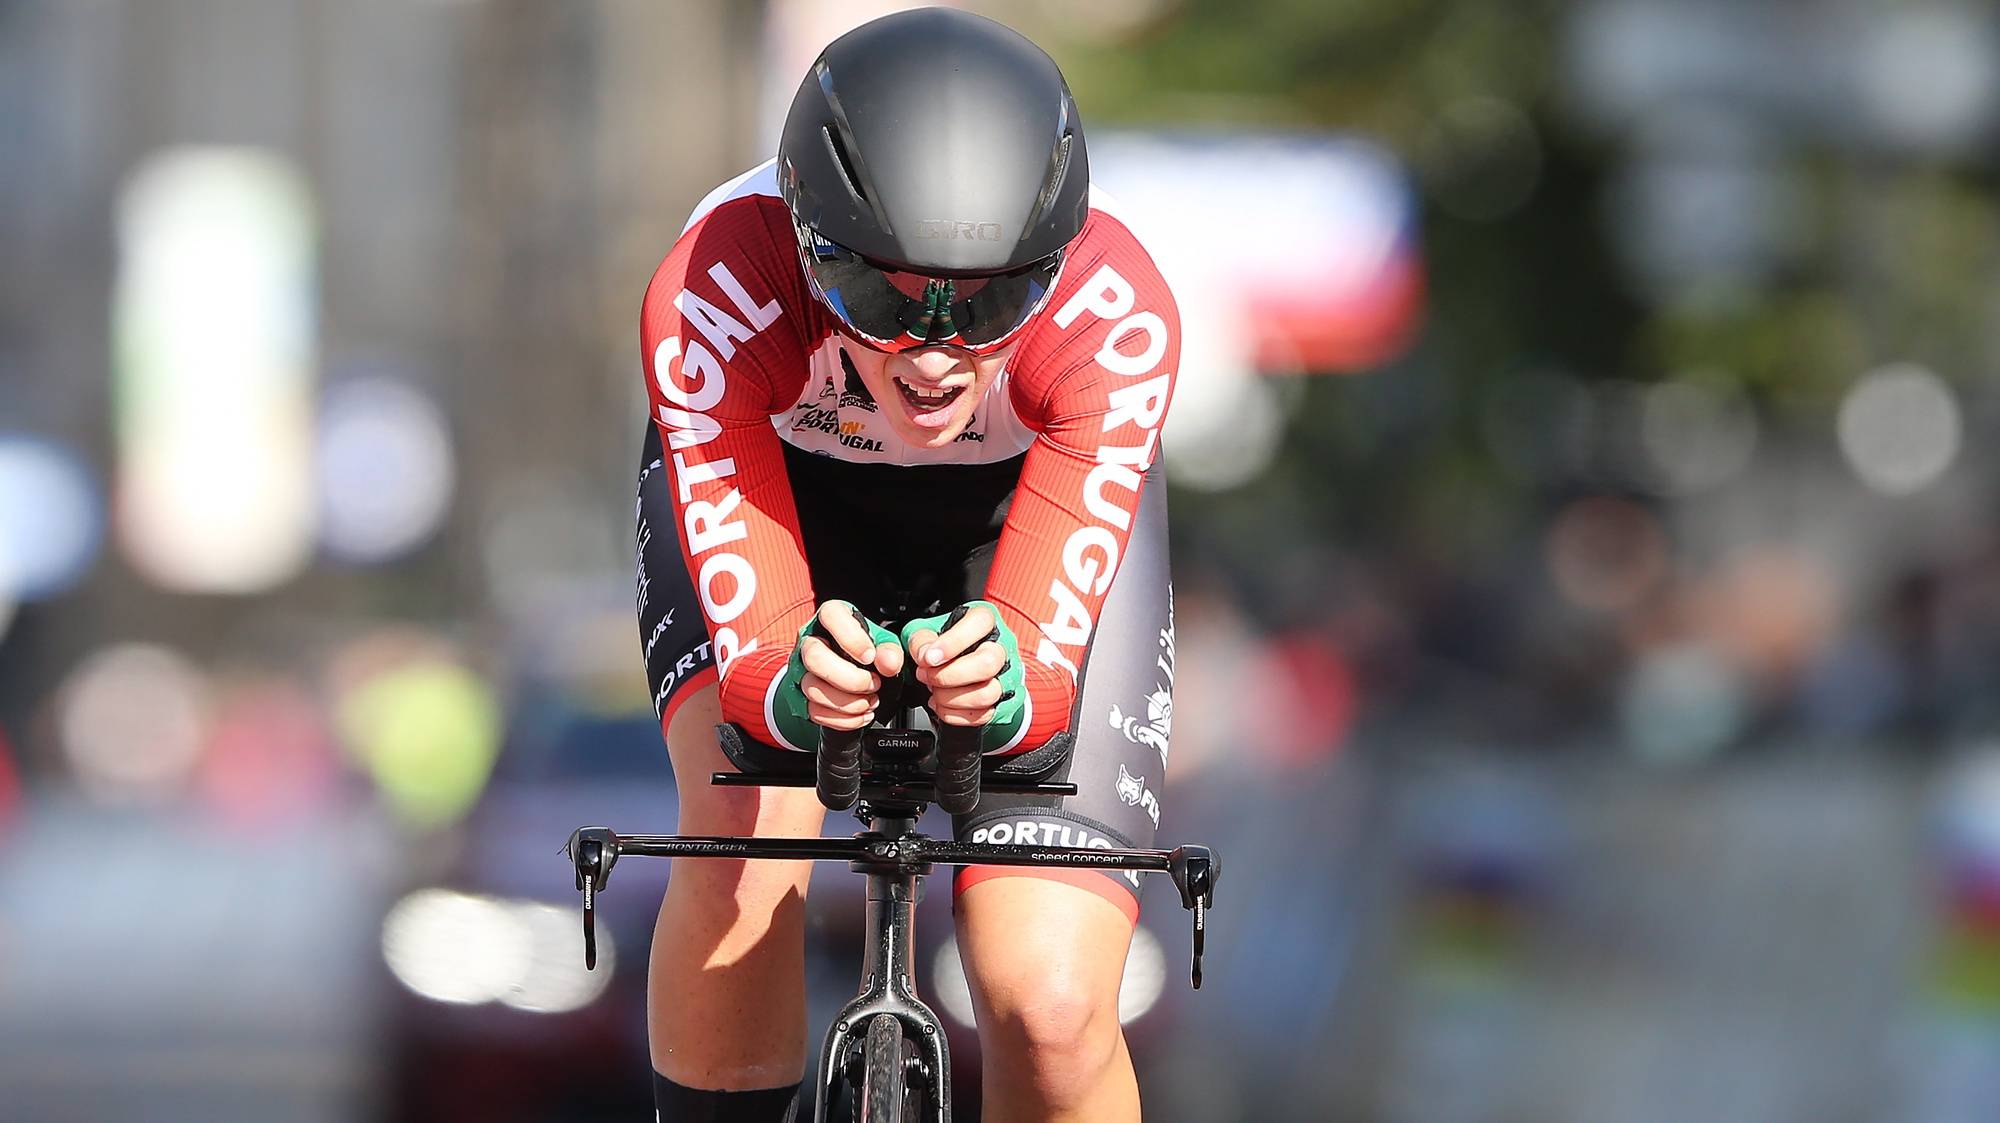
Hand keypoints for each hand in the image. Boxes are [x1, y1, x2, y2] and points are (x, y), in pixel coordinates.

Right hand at [799, 600, 903, 730]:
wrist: (849, 669)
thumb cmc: (864, 649)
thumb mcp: (883, 642)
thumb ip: (889, 650)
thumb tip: (888, 663)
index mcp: (830, 618)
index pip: (830, 615)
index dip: (851, 638)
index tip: (870, 657)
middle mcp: (810, 641)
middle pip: (815, 658)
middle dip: (850, 679)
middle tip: (874, 684)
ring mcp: (801, 669)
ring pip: (813, 689)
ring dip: (849, 703)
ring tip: (871, 701)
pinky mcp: (800, 695)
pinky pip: (814, 711)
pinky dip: (842, 719)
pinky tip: (860, 715)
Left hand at [904, 604, 1009, 726]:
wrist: (963, 665)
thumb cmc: (946, 645)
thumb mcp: (926, 632)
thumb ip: (922, 639)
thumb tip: (925, 654)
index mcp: (985, 621)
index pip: (980, 623)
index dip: (953, 642)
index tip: (929, 658)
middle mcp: (1002, 646)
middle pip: (988, 663)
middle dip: (949, 676)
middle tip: (927, 676)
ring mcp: (1007, 675)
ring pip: (988, 693)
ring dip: (952, 698)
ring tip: (934, 691)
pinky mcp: (1005, 701)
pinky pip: (984, 715)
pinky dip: (956, 714)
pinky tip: (942, 704)